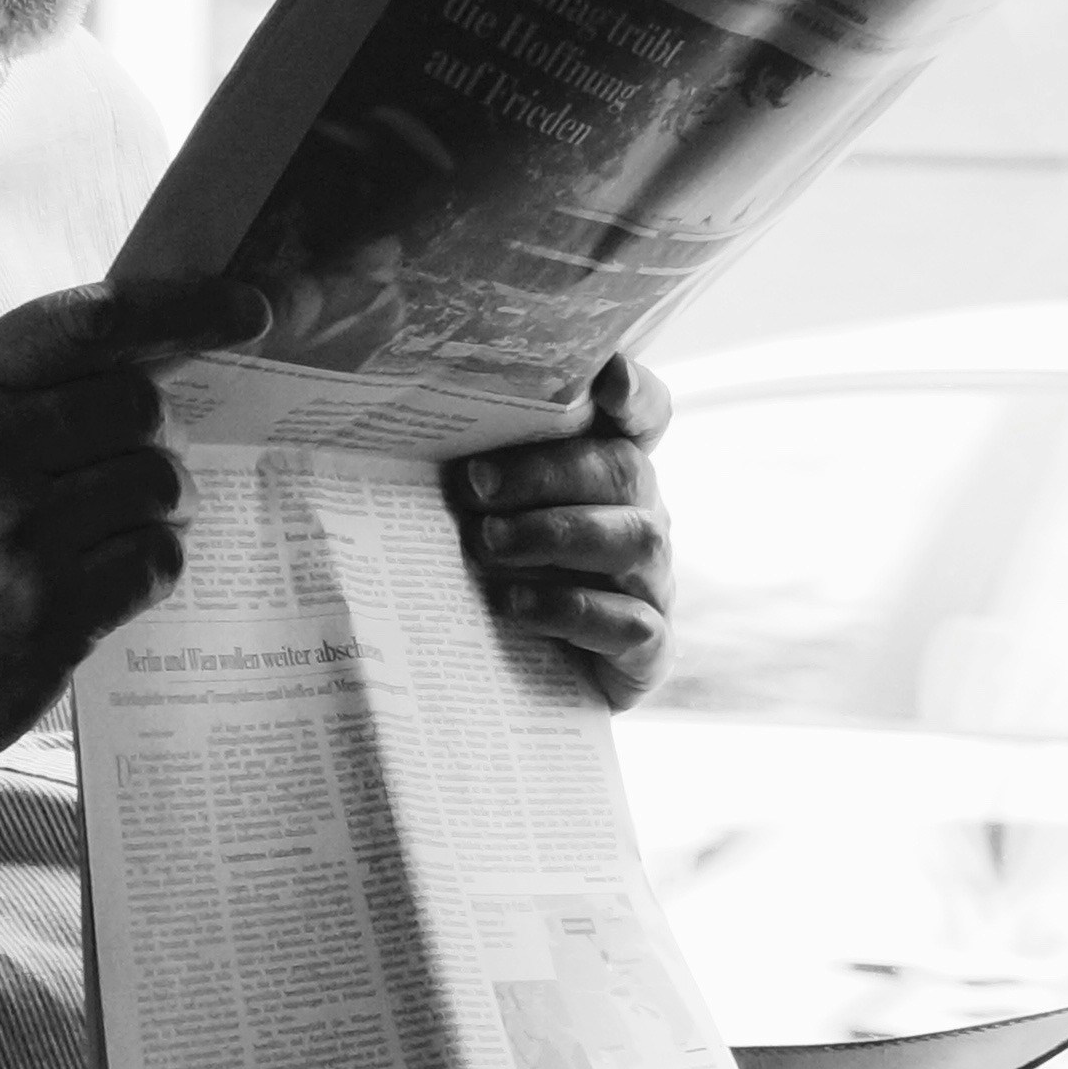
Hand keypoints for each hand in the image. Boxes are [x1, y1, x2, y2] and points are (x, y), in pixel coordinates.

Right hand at [0, 275, 260, 787]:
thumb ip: (31, 392)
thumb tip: (165, 351)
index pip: (93, 318)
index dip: (185, 306)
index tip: (248, 310)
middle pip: (142, 404)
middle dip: (158, 439)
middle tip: (133, 475)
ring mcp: (16, 530)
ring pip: (160, 482)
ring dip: (160, 510)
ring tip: (110, 536)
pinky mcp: (51, 605)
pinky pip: (159, 558)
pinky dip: (152, 570)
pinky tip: (106, 585)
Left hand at [454, 353, 674, 708]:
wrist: (528, 691)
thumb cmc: (504, 582)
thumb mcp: (489, 519)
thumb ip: (480, 474)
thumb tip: (414, 434)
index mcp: (613, 474)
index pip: (646, 416)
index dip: (636, 394)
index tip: (608, 377)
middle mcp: (644, 518)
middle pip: (624, 472)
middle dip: (547, 472)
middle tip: (474, 487)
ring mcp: (654, 583)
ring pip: (633, 540)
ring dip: (556, 535)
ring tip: (488, 544)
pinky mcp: (650, 648)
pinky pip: (630, 622)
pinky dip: (569, 608)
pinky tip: (515, 604)